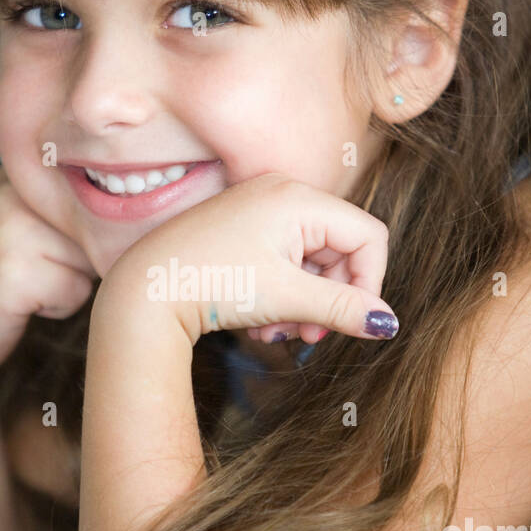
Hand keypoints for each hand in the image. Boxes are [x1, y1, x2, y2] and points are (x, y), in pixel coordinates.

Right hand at [0, 165, 96, 380]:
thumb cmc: (9, 280)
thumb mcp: (40, 225)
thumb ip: (81, 205)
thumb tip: (154, 214)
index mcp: (25, 166)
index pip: (103, 184)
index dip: (102, 225)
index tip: (72, 244)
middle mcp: (14, 184)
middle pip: (103, 222)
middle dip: (89, 254)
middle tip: (45, 266)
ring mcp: (9, 223)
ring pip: (94, 257)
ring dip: (77, 281)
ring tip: (34, 283)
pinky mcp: (11, 267)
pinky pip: (77, 290)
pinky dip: (61, 305)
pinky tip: (25, 301)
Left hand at [102, 172, 396, 345]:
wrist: (144, 291)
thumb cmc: (212, 283)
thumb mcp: (286, 298)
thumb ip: (343, 309)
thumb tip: (387, 323)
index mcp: (298, 197)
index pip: (368, 236)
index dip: (370, 283)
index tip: (354, 323)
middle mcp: (281, 192)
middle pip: (340, 249)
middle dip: (330, 299)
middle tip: (308, 337)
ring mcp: (259, 209)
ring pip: (311, 261)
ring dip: (305, 304)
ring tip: (278, 333)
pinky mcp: (242, 229)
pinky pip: (284, 260)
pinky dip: (282, 294)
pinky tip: (261, 322)